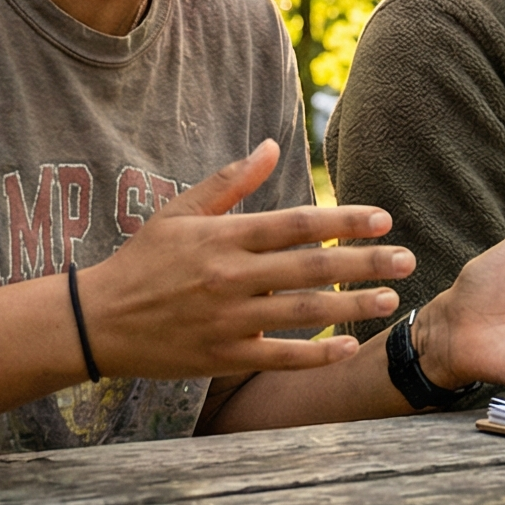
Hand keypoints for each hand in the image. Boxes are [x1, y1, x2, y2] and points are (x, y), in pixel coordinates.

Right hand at [78, 140, 411, 378]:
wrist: (97, 321)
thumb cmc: (143, 261)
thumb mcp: (179, 213)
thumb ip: (229, 182)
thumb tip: (272, 147)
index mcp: (224, 237)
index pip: (297, 224)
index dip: (344, 220)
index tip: (383, 219)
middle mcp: (231, 276)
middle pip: (312, 266)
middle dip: (365, 262)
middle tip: (406, 259)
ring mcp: (228, 320)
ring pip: (304, 311)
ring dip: (353, 305)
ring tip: (391, 299)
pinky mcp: (223, 356)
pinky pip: (280, 356)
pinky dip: (317, 353)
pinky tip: (350, 346)